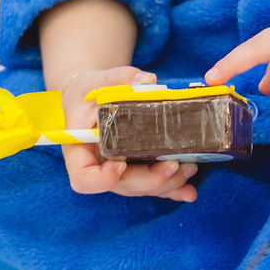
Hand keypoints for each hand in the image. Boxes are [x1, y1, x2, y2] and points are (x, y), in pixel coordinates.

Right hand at [59, 66, 197, 201]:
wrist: (89, 99)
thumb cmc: (87, 92)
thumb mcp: (97, 81)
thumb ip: (120, 78)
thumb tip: (149, 80)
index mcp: (79, 151)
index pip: (84, 178)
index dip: (102, 179)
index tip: (119, 165)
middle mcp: (98, 167)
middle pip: (121, 185)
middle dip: (150, 180)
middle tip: (174, 165)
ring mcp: (116, 173)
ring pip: (140, 187)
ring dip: (166, 184)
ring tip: (189, 169)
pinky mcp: (132, 170)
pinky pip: (150, 184)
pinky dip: (170, 188)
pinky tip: (188, 191)